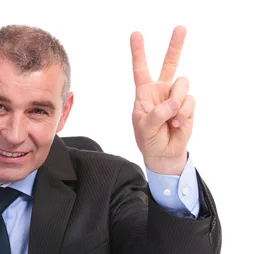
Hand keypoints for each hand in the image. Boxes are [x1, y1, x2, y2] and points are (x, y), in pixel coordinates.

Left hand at [130, 26, 194, 174]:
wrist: (163, 153)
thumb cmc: (148, 139)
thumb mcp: (145, 127)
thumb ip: (158, 113)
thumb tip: (174, 102)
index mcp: (144, 93)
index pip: (140, 69)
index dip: (138, 52)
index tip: (136, 34)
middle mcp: (161, 91)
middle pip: (169, 64)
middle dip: (175, 46)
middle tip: (180, 28)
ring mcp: (176, 97)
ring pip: (182, 84)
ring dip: (177, 101)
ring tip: (171, 118)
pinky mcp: (188, 105)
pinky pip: (189, 101)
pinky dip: (184, 113)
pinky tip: (177, 123)